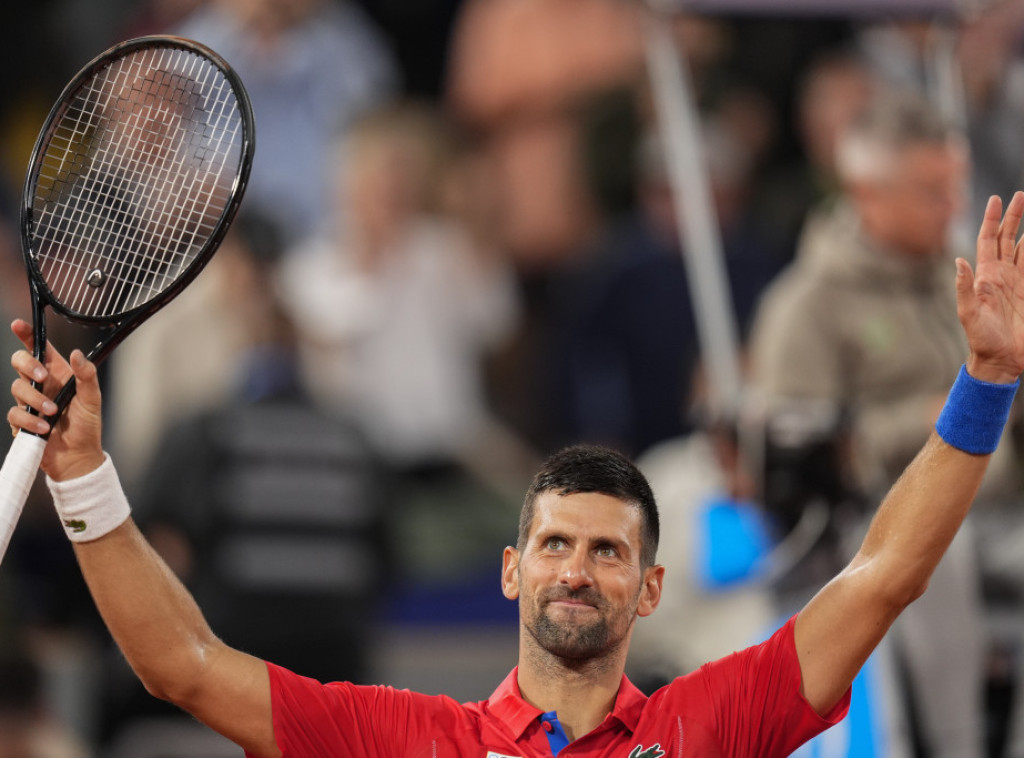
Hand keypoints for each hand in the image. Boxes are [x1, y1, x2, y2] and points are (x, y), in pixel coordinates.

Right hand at [6, 319, 104, 479]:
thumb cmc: (87, 426)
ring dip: (35, 399)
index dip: (27, 335)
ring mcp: (30, 402)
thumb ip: (87, 376)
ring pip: (17, 388)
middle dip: (28, 365)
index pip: (39, 349)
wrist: (78, 457)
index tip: (19, 325)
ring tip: (52, 413)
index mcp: (59, 374)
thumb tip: (77, 355)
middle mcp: (42, 384)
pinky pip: (15, 413)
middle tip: (43, 376)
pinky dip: (29, 420)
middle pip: (20, 362)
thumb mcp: (92, 399)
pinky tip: (44, 428)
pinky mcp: (21, 421)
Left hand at [957, 191, 1023, 383]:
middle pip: (1008, 239)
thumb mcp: (968, 313)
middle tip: (1019, 195)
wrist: (1000, 359)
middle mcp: (1001, 275)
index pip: (989, 240)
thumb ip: (964, 287)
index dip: (992, 220)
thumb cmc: (980, 339)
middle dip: (1013, 217)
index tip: (997, 199)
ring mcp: (1017, 283)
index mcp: (985, 276)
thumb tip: (958, 261)